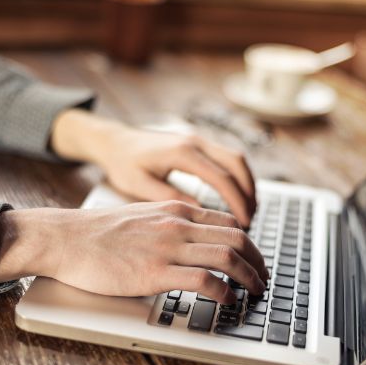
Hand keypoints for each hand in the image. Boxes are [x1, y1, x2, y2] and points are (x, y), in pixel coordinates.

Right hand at [0, 202, 267, 303]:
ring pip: (228, 258)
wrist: (67, 238)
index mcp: (176, 210)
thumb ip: (170, 223)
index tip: (254, 258)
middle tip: (263, 277)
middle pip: (237, 239)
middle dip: (258, 260)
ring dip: (249, 277)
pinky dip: (224, 292)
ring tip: (255, 291)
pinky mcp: (155, 272)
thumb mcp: (143, 215)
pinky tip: (227, 300)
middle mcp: (178, 225)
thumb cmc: (100, 232)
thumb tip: (192, 238)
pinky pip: (205, 281)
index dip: (249, 242)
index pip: (228, 222)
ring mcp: (168, 248)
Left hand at [50, 109, 255, 226]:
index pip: (221, 177)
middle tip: (251, 220)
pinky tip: (238, 196)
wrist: (114, 141)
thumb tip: (200, 215)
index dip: (237, 201)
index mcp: (182, 152)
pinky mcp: (198, 144)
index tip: (243, 224)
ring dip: (247, 184)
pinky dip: (238, 177)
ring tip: (249, 211)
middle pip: (237, 163)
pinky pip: (228, 158)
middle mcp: (195, 141)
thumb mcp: (140, 186)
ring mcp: (199, 140)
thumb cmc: (123, 164)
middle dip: (249, 192)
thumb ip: (170, 199)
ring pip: (236, 158)